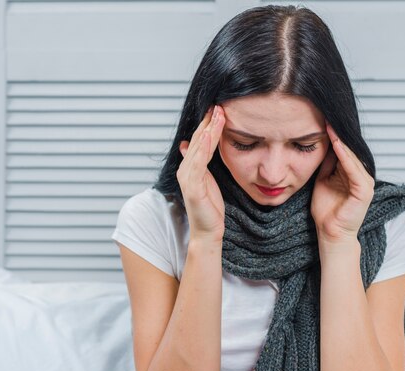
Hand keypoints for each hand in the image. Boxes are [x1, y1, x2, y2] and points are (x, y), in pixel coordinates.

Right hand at [178, 105, 225, 242]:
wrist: (208, 231)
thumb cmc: (209, 207)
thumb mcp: (205, 180)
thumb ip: (199, 162)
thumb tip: (188, 143)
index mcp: (190, 167)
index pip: (200, 141)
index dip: (207, 124)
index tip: (218, 108)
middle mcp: (185, 170)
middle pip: (198, 141)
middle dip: (208, 122)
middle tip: (218, 105)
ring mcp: (188, 178)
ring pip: (199, 148)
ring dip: (208, 130)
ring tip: (217, 114)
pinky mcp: (193, 187)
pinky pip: (197, 163)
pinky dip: (203, 148)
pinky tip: (209, 135)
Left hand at [310, 120, 374, 243]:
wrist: (330, 232)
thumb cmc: (326, 210)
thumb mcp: (323, 180)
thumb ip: (327, 164)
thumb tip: (325, 145)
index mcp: (353, 174)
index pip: (345, 150)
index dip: (335, 136)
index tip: (323, 121)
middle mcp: (362, 176)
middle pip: (350, 151)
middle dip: (339, 135)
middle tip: (328, 117)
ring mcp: (365, 184)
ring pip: (353, 157)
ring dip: (342, 142)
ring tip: (331, 126)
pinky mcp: (364, 191)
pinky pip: (354, 170)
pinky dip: (345, 157)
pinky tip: (336, 144)